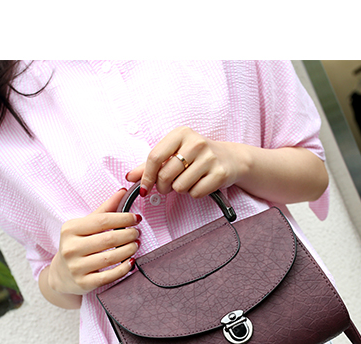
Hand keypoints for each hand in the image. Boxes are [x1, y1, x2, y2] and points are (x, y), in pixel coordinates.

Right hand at [48, 188, 141, 295]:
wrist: (61, 275)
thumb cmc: (77, 245)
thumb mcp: (85, 225)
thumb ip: (104, 209)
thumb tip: (123, 191)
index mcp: (70, 229)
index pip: (103, 221)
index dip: (123, 218)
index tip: (136, 219)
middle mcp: (71, 248)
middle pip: (108, 239)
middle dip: (128, 235)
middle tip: (137, 233)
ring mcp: (76, 267)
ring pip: (110, 257)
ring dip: (128, 250)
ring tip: (135, 245)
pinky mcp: (84, 283)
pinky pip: (109, 275)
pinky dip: (123, 268)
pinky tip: (131, 262)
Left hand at [125, 126, 245, 199]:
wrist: (230, 158)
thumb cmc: (197, 156)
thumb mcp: (175, 152)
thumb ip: (152, 164)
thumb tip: (130, 177)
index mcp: (181, 133)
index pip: (155, 157)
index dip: (146, 176)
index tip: (144, 188)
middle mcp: (196, 143)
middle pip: (166, 174)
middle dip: (163, 186)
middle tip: (168, 186)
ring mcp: (209, 158)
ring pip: (180, 186)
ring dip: (181, 189)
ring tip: (188, 181)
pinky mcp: (219, 173)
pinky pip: (196, 193)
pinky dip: (195, 193)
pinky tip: (200, 183)